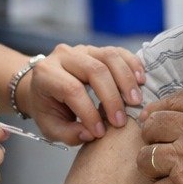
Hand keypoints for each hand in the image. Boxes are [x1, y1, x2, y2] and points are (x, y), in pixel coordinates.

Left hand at [21, 43, 145, 144]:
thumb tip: (91, 134)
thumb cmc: (46, 107)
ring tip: (135, 101)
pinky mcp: (97, 49)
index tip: (100, 132)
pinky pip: (118, 52)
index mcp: (46, 74)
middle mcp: (63, 56)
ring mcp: (82, 49)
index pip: (72, 89)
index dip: (89, 112)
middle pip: (94, 70)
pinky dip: (132, 65)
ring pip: (109, 56)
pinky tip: (140, 81)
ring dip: (126, 80)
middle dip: (112, 97)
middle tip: (121, 120)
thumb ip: (68, 133)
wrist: (42, 86)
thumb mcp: (49, 126)